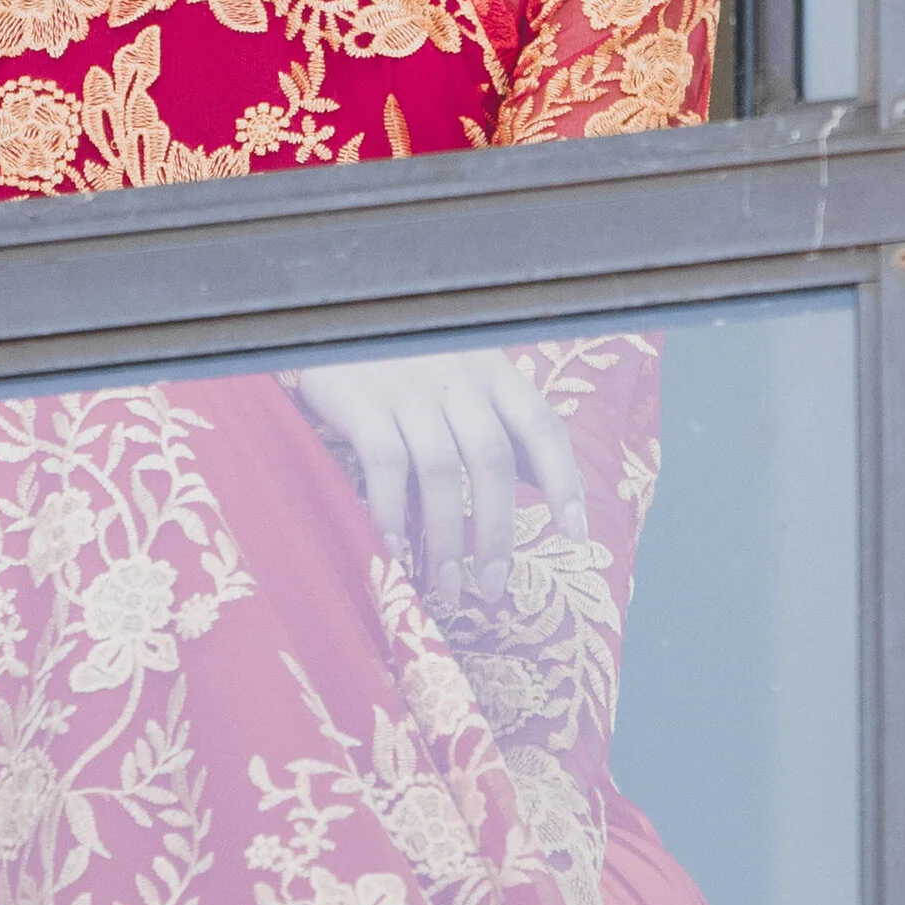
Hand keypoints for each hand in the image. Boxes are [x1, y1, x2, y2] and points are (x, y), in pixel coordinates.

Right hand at [291, 348, 589, 609]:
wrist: (328, 316)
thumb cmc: (400, 354)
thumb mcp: (458, 370)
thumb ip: (493, 417)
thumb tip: (540, 482)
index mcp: (491, 368)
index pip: (541, 425)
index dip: (565, 480)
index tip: (575, 534)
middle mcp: (457, 375)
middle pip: (492, 459)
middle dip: (497, 531)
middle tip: (492, 587)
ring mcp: (407, 386)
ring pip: (441, 471)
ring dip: (446, 538)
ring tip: (446, 586)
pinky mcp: (361, 399)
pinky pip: (386, 467)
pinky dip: (392, 516)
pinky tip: (392, 554)